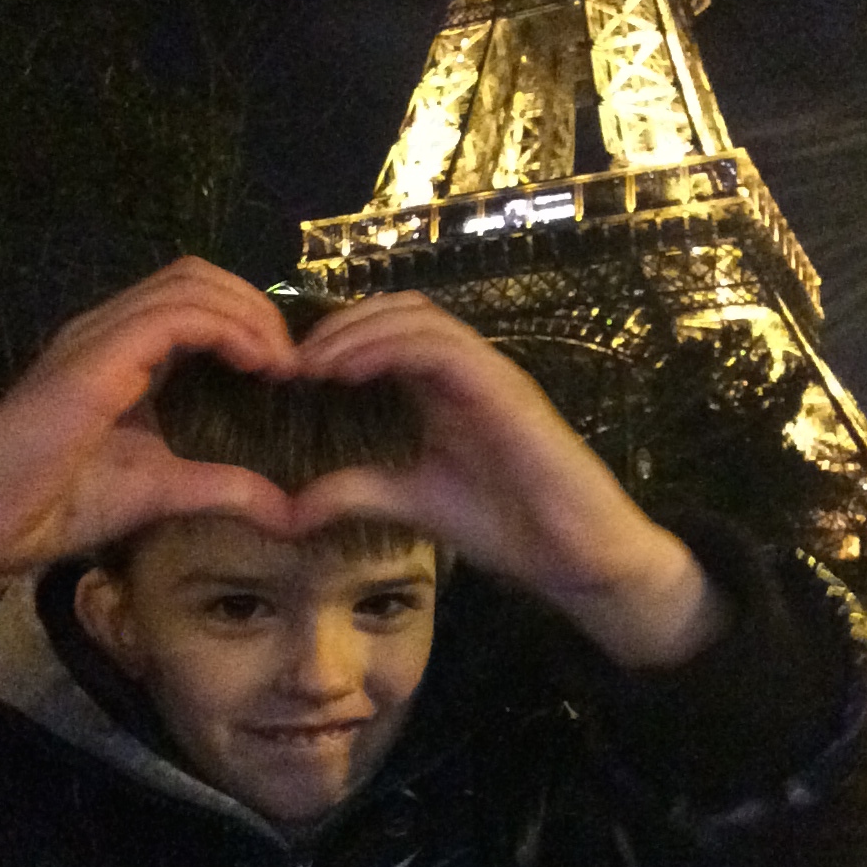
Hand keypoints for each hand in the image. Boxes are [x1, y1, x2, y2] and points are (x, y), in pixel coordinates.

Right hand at [0, 258, 295, 578]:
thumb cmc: (62, 504)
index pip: (196, 298)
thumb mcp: (165, 491)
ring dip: (250, 315)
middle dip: (256, 307)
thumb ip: (227, 489)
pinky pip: (176, 315)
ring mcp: (101, 334)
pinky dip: (228, 328)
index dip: (249, 319)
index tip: (288, 369)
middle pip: (198, 277)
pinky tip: (259, 362)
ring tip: (283, 361)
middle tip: (292, 359)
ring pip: (191, 283)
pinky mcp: (98, 354)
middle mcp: (111, 329)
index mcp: (125, 351)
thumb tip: (291, 512)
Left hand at [295, 294, 722, 667]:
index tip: (290, 372)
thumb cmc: (509, 525)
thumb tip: (292, 505)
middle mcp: (470, 370)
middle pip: (401, 310)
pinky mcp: (508, 392)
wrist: (576, 556)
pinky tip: (349, 373)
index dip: (338, 338)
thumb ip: (359, 491)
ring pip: (421, 318)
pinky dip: (390, 349)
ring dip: (358, 330)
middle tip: (292, 360)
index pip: (390, 332)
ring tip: (313, 363)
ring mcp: (492, 376)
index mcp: (447, 389)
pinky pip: (444, 350)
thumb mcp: (414, 502)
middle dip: (341, 324)